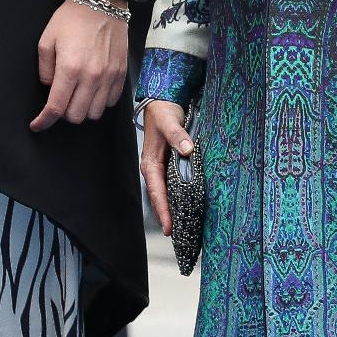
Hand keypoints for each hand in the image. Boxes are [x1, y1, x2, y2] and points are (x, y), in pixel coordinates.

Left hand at [30, 0, 128, 131]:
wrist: (103, 0)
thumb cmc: (72, 18)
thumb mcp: (47, 40)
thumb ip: (45, 69)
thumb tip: (50, 87)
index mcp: (70, 69)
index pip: (55, 109)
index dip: (43, 122)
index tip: (37, 125)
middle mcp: (91, 76)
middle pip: (76, 116)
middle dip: (63, 113)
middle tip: (59, 101)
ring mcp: (109, 75)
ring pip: (95, 113)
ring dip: (83, 109)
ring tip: (77, 96)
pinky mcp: (121, 72)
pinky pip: (111, 101)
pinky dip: (100, 102)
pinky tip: (93, 90)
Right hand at [141, 99, 193, 236]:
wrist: (162, 101)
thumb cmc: (163, 112)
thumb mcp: (169, 122)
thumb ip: (178, 135)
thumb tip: (187, 150)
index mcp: (150, 163)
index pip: (157, 192)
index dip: (163, 210)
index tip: (169, 228)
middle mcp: (153, 168)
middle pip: (160, 197)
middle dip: (168, 215)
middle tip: (179, 234)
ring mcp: (160, 167)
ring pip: (166, 192)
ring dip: (173, 207)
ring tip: (183, 225)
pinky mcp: (168, 163)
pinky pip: (172, 183)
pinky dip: (178, 194)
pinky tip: (186, 201)